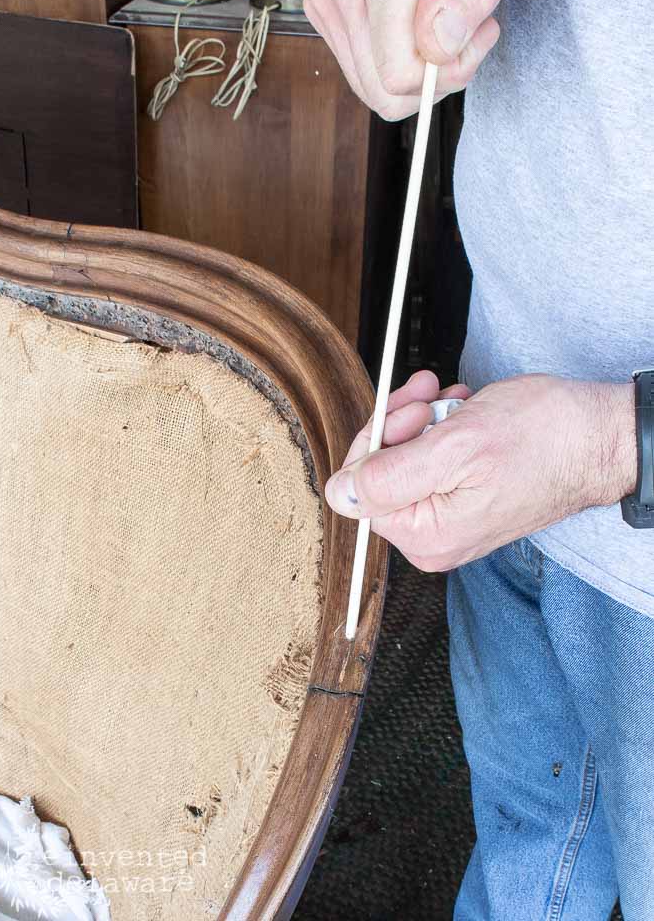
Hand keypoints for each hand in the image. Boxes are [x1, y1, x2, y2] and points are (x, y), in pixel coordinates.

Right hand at [304, 0, 534, 119]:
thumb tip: (438, 46)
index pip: (399, 74)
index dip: (448, 71)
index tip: (476, 34)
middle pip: (381, 90)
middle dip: (432, 77)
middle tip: (464, 32)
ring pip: (370, 87)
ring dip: (414, 71)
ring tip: (441, 23)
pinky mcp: (323, 8)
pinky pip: (361, 70)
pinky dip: (393, 59)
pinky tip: (415, 24)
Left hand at [325, 372, 636, 571]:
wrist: (599, 436)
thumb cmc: (543, 437)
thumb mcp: (456, 447)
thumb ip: (390, 476)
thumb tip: (338, 494)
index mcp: (426, 536)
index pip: (358, 488)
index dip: (377, 439)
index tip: (410, 410)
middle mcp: (433, 539)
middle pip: (379, 473)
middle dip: (402, 423)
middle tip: (432, 396)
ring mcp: (449, 521)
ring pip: (404, 459)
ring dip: (424, 420)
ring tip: (457, 404)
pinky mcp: (463, 501)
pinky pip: (431, 462)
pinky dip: (443, 429)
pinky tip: (465, 413)